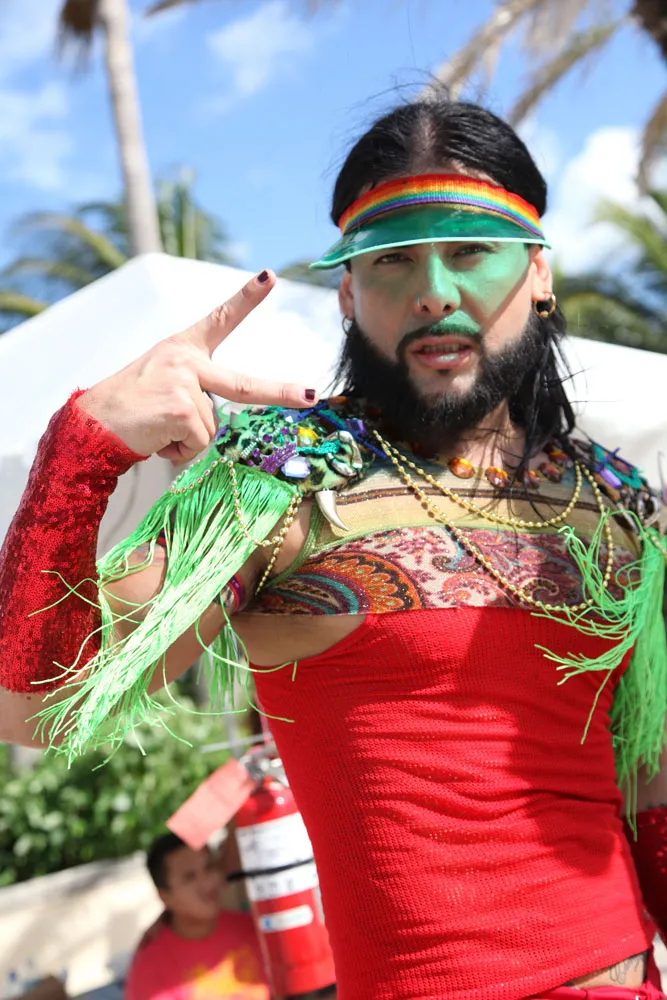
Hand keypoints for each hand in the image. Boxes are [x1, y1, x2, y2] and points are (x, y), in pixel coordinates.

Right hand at [77, 270, 317, 461]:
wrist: (92, 423)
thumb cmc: (128, 408)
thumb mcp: (162, 385)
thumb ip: (194, 391)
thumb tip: (213, 425)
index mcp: (183, 348)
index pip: (219, 319)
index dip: (246, 297)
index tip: (270, 276)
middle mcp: (187, 360)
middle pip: (245, 385)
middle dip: (282, 393)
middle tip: (311, 396)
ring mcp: (185, 383)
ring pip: (212, 429)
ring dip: (186, 440)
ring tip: (157, 428)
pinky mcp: (180, 408)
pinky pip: (198, 444)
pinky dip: (178, 451)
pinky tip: (155, 437)